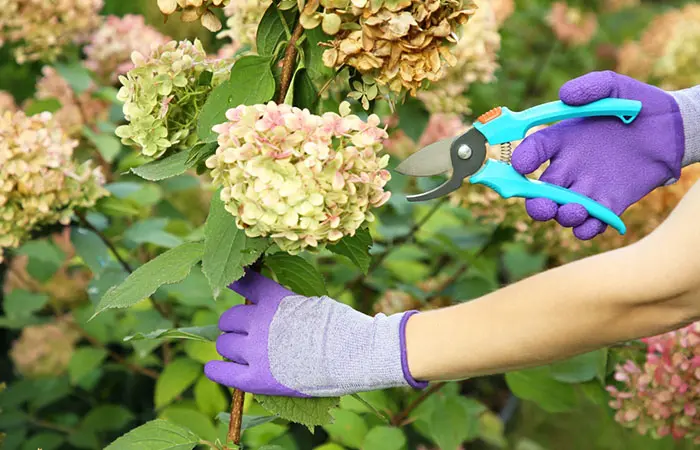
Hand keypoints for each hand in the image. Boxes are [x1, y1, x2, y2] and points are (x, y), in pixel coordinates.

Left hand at [204, 270, 426, 396]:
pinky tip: (216, 368)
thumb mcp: (311, 302)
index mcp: (272, 299)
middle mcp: (257, 321)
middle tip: (248, 334)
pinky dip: (217, 370)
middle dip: (236, 326)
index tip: (231, 281)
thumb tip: (271, 307)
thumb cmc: (340, 329)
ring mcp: (254, 351)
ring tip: (244, 354)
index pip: (243, 282)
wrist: (351, 355)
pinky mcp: (255, 378)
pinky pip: (222, 372)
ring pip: (224, 345)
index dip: (235, 282)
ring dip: (231, 348)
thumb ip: (285, 305)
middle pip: (228, 320)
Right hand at [512, 70, 684, 239]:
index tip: (522, 165)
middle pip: (539, 192)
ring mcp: (587, 188)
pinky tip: (591, 221)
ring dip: (562, 216)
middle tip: (541, 204)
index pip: (533, 150)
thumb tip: (564, 96)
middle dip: (535, 202)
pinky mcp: (610, 204)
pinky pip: (591, 224)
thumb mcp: (615, 87)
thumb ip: (590, 87)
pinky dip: (587, 229)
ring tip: (575, 210)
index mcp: (562, 139)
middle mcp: (568, 167)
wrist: (673, 130)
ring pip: (562, 211)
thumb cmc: (638, 105)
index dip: (524, 158)